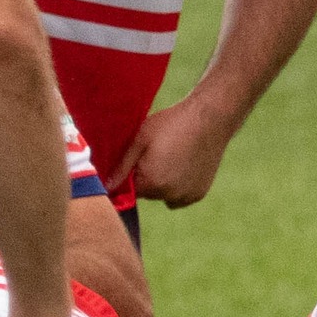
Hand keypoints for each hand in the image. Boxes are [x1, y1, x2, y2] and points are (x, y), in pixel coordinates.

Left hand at [106, 95, 234, 207]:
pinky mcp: (199, 194)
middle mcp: (169, 195)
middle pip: (148, 194)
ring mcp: (186, 196)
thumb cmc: (171, 124)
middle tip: (156, 154)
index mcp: (151, 182)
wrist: (209, 120)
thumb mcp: (140, 140)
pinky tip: (183, 166)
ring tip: (171, 160)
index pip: (129, 191)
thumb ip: (122, 166)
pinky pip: (181, 197)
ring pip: (165, 197)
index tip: (138, 159)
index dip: (130, 175)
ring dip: (163, 185)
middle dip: (147, 179)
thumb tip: (107, 187)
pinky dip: (179, 187)